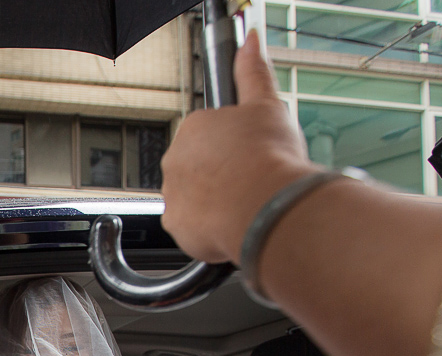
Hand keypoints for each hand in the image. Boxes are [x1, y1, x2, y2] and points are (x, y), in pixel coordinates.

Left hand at [160, 29, 317, 268]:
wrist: (266, 206)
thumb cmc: (269, 157)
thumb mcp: (267, 105)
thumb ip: (254, 73)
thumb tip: (249, 42)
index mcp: (193, 128)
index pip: (209, 137)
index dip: (234, 149)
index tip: (251, 156)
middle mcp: (174, 159)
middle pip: (198, 167)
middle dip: (220, 174)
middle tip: (249, 180)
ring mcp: (172, 193)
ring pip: (193, 197)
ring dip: (213, 200)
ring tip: (243, 203)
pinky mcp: (175, 225)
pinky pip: (190, 226)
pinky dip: (207, 228)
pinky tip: (231, 222)